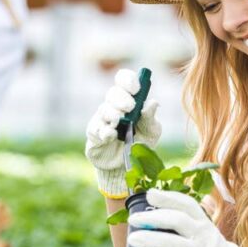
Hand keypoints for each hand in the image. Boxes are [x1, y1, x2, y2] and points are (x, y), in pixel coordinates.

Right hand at [85, 69, 161, 195]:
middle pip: (113, 93)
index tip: (136, 88)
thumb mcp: (151, 132)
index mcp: (129, 99)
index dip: (128, 80)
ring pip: (103, 109)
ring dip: (112, 113)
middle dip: (122, 98)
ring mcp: (102, 120)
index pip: (124, 80)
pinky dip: (104, 131)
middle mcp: (114, 106)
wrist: (129, 166)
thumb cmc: (141, 143)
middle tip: (131, 107)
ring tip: (120, 121)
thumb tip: (153, 103)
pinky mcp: (94, 134)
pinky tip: (111, 135)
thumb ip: (150, 118)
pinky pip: (96, 129)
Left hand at [127, 189, 247, 246]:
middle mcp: (202, 235)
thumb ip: (183, 220)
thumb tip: (148, 209)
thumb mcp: (201, 229)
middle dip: (153, 217)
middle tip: (133, 218)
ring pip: (173, 244)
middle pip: (177, 221)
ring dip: (151, 240)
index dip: (168, 197)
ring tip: (133, 238)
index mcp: (203, 221)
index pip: (187, 204)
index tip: (150, 194)